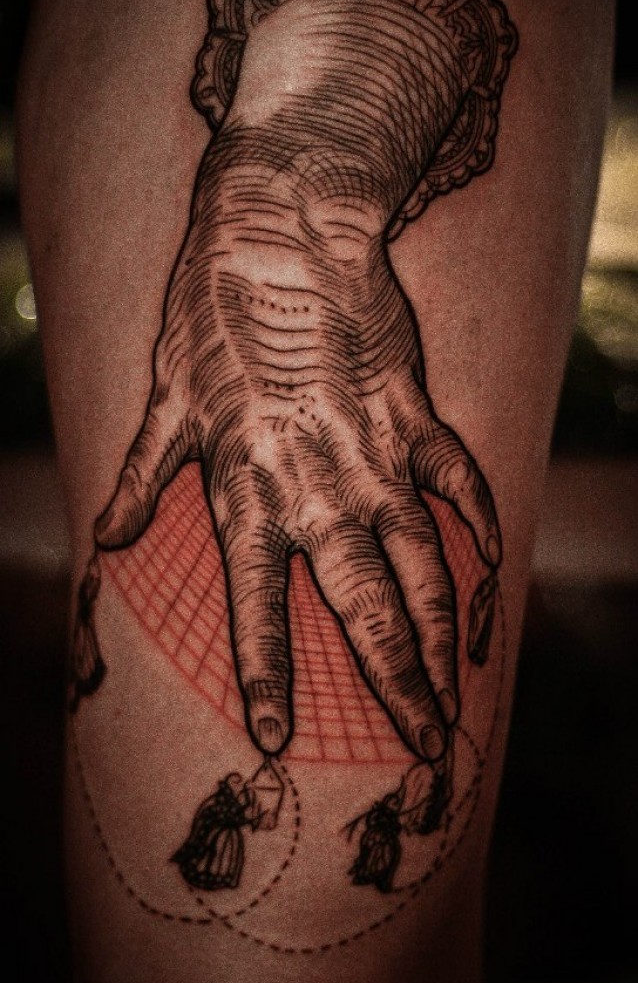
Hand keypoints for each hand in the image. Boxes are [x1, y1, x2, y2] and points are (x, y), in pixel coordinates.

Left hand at [96, 0, 501, 761]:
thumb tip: (108, 539)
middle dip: (399, 693)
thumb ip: (140, 474)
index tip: (275, 745)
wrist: (286, 227)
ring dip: (443, 640)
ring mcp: (377, 456)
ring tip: (459, 697)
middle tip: (428, 754)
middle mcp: (318, 490)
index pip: (259, 610)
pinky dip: (479, 528)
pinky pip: (460, 485)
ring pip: (425, 567)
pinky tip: (490, 570)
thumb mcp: (162, 394)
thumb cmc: (212, 308)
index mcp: (246, 492)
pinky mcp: (418, 417)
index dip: (267, 681)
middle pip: (368, 611)